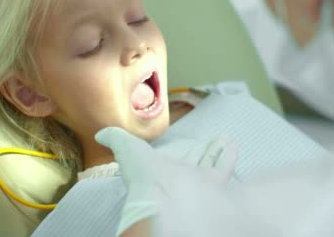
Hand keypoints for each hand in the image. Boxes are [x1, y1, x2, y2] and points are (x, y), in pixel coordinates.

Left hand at [95, 127, 236, 235]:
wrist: (162, 200)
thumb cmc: (145, 178)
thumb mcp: (127, 150)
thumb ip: (116, 139)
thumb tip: (101, 133)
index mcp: (165, 172)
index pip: (177, 159)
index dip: (183, 151)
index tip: (190, 142)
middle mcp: (184, 179)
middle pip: (198, 161)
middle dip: (206, 150)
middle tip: (215, 139)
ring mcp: (201, 182)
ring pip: (213, 163)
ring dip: (218, 150)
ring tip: (225, 139)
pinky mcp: (215, 184)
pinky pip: (225, 167)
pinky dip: (228, 155)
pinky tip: (232, 144)